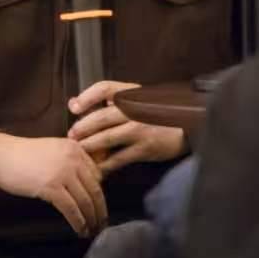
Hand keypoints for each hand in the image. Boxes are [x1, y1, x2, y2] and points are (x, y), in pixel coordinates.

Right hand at [0, 133, 106, 235]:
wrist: (0, 154)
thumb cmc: (23, 155)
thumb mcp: (53, 151)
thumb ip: (70, 162)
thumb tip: (84, 187)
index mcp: (75, 148)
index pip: (97, 176)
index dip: (100, 196)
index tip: (100, 209)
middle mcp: (73, 158)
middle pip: (95, 189)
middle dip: (100, 210)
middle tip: (101, 225)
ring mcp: (62, 172)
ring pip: (85, 201)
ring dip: (91, 219)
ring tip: (91, 231)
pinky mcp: (51, 187)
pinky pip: (71, 208)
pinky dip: (78, 222)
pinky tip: (80, 230)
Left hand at [67, 81, 187, 174]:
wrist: (187, 126)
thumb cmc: (156, 111)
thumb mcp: (136, 98)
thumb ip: (108, 100)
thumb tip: (73, 103)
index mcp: (132, 93)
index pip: (104, 88)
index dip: (86, 97)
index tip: (74, 107)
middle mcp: (135, 109)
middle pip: (101, 116)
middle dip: (82, 127)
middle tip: (71, 135)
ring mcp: (140, 129)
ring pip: (107, 138)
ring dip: (89, 146)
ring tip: (78, 151)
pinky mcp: (144, 149)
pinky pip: (118, 159)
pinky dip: (104, 165)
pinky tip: (96, 169)